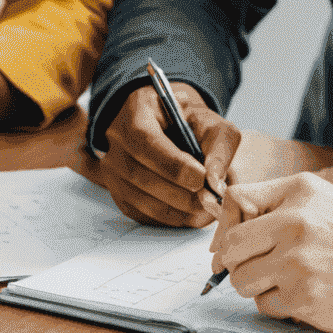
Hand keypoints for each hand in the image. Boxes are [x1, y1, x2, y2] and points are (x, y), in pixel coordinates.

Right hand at [97, 82, 237, 226]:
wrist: (164, 125)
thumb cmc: (186, 121)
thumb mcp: (209, 121)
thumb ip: (219, 147)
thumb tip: (214, 182)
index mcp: (136, 113)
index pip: (146, 142)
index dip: (174, 166)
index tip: (202, 178)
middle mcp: (115, 142)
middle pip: (140, 175)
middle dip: (180, 194)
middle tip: (209, 199)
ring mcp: (112, 169)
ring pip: (140, 200)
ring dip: (177, 210)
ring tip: (204, 207)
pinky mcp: (118, 192)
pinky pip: (141, 214)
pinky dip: (168, 218)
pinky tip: (189, 211)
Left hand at [209, 172, 332, 332]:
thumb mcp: (314, 193)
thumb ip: (268, 198)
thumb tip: (226, 230)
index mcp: (295, 201)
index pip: (234, 208)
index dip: (228, 230)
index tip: (235, 244)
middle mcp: (294, 230)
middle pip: (231, 253)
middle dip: (239, 261)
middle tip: (260, 263)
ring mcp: (298, 269)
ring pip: (243, 283)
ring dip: (256, 284)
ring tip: (283, 277)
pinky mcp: (305, 301)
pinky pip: (266, 306)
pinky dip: (276, 303)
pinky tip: (300, 293)